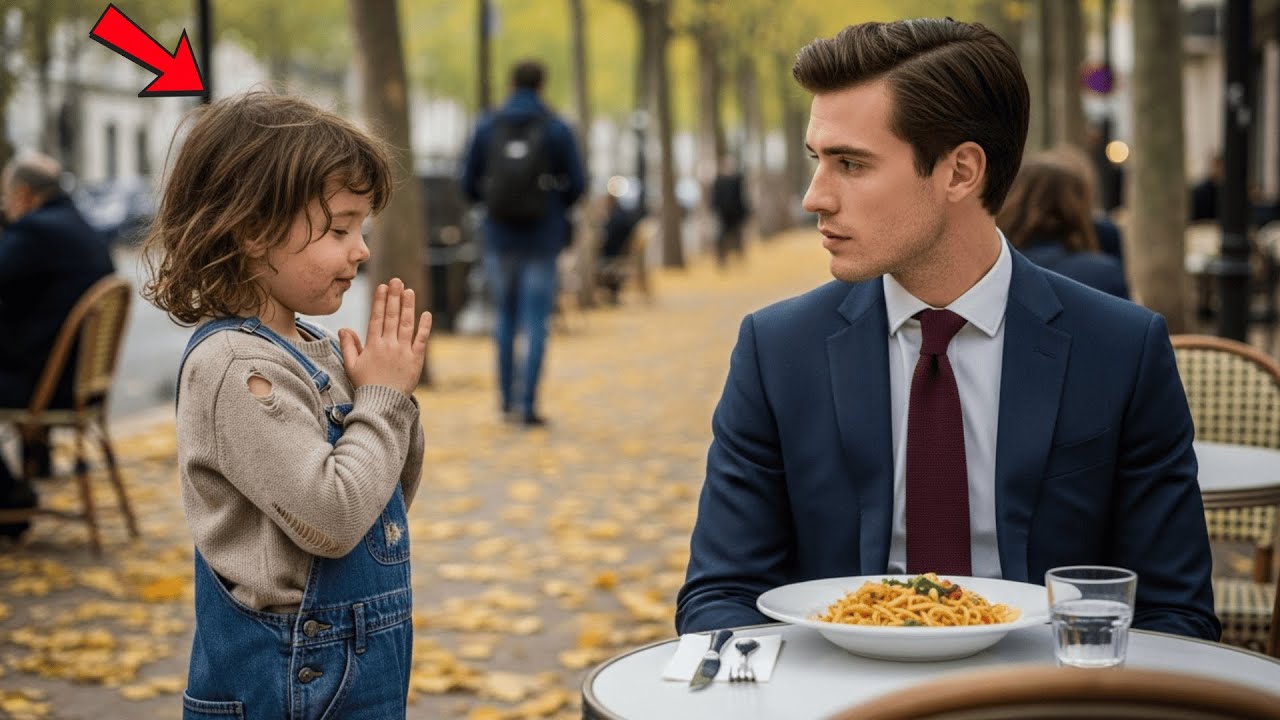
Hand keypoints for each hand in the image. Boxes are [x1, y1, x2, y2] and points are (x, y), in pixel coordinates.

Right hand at [339, 278, 431, 394]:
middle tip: (397, 280)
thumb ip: (348, 346)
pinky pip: (421, 340)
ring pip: (406, 324)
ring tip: (409, 291)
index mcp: (373, 345)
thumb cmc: (366, 385)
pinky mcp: (416, 360)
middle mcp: (389, 345)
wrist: (383, 404)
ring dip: (408, 306)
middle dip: (394, 297)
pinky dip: (424, 327)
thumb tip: (345, 328)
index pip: (377, 318)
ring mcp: (403, 351)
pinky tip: (426, 313)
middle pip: (392, 316)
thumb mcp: (351, 366)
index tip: (382, 286)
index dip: (380, 301)